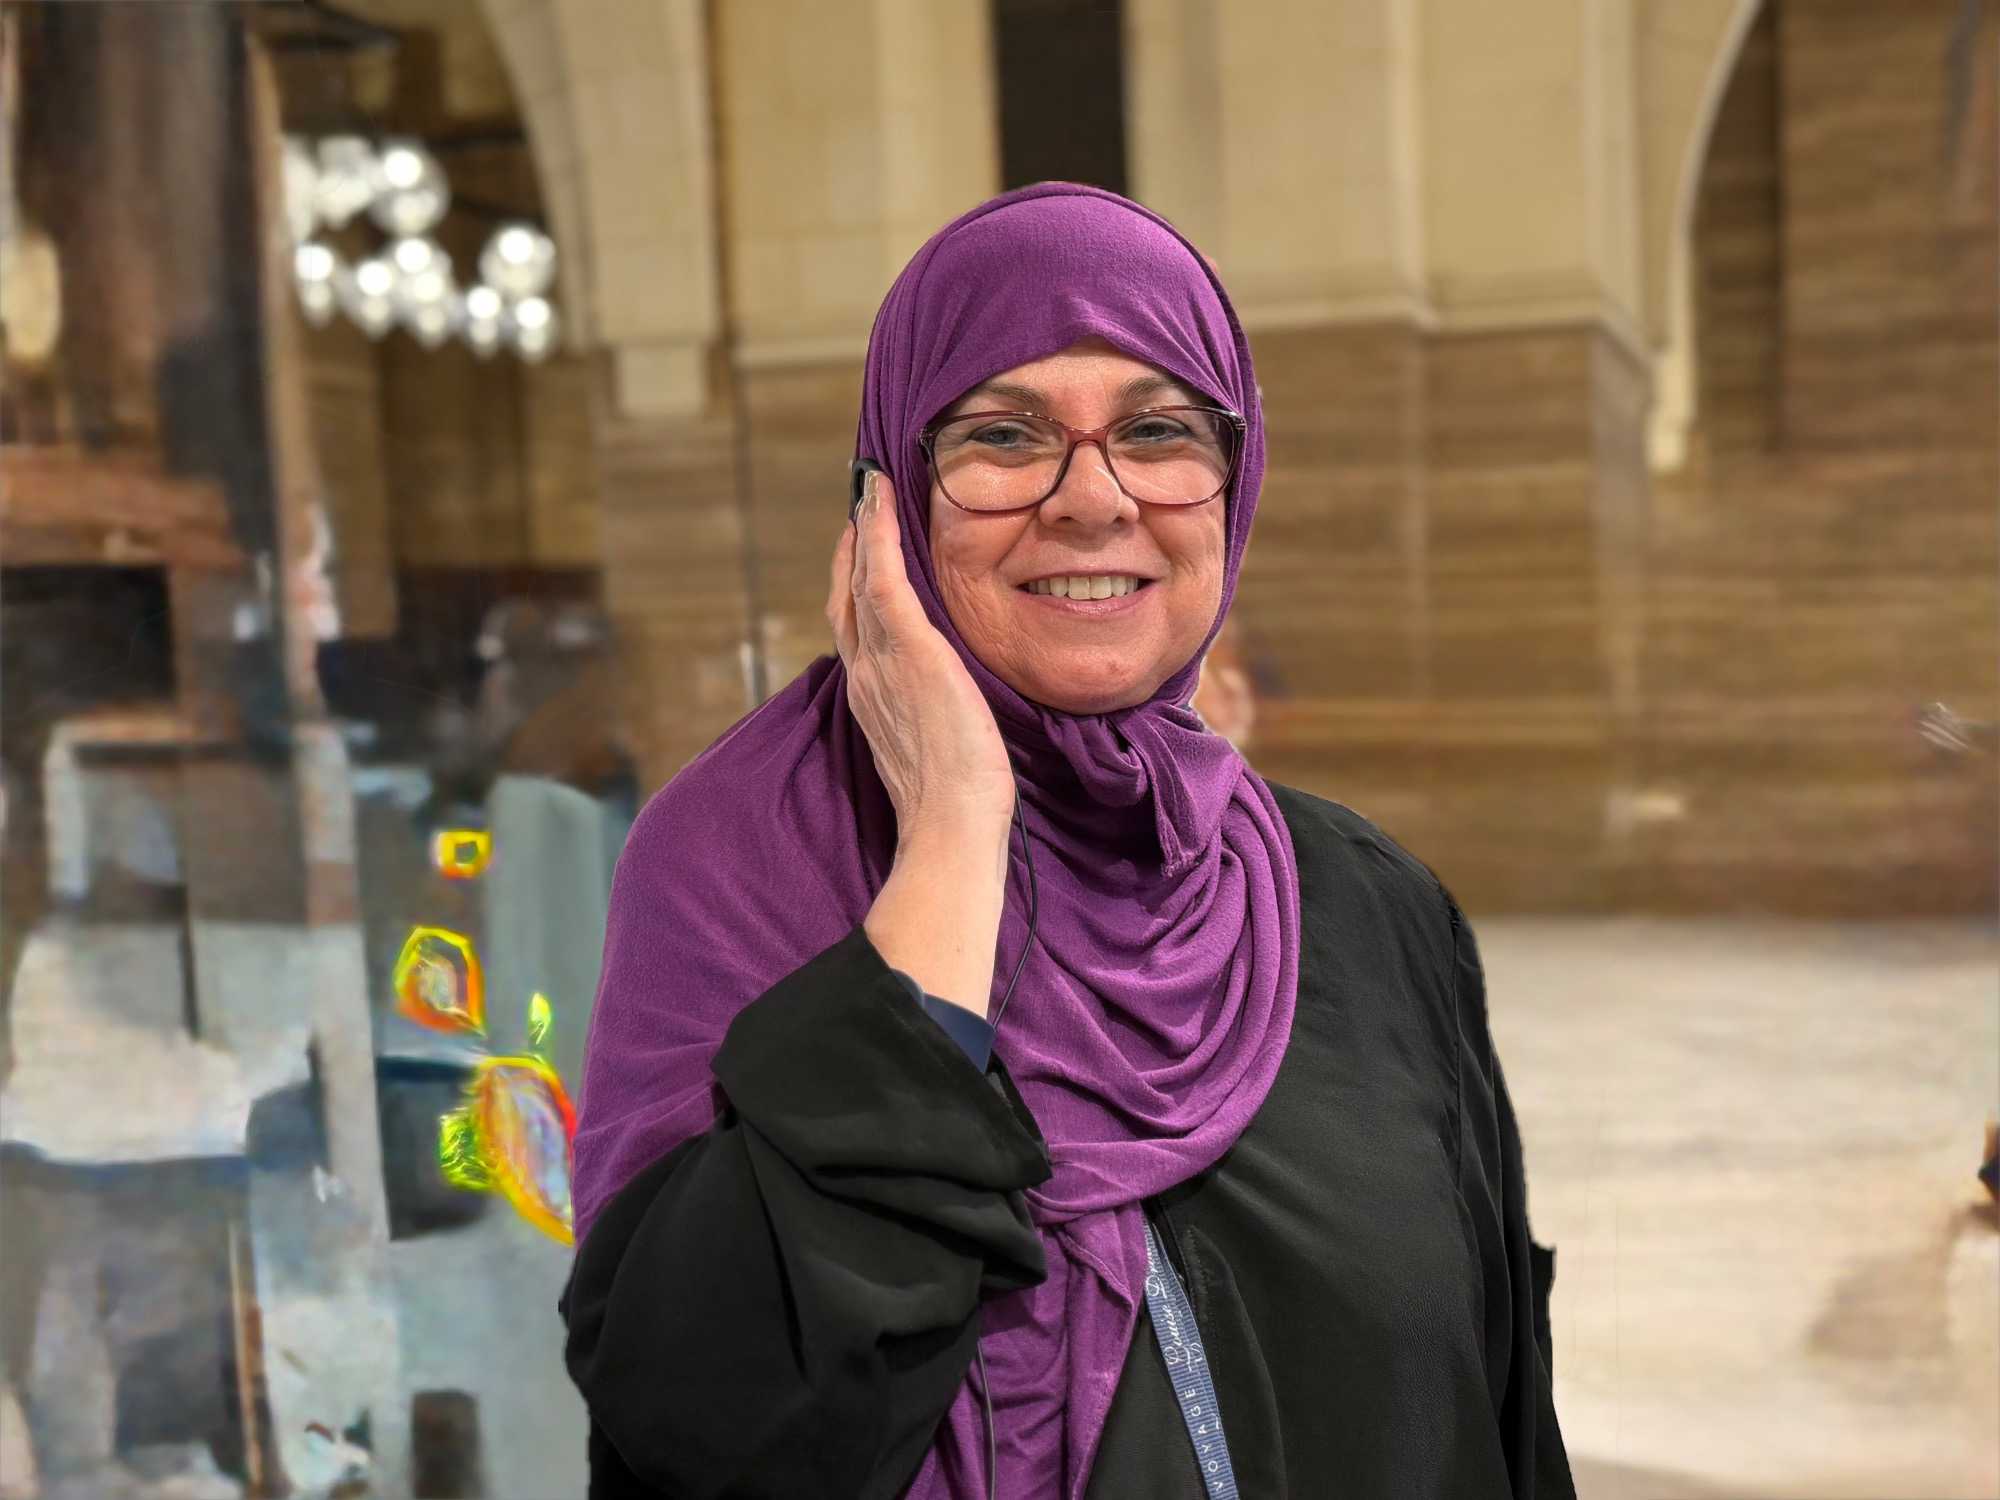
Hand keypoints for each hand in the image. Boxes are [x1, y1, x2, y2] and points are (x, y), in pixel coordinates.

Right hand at [827, 471, 1015, 850]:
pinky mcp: (910, 650)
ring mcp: (882, 661)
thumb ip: (933, 718)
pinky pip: (883, 579)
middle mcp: (866, 674)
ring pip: (860, 579)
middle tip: (861, 505)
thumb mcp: (936, 750)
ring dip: (863, 528)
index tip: (862, 551)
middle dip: (852, 549)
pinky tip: (878, 501)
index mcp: (873, 699)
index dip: (854, 585)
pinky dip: (877, 535)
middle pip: (847, 596)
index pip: (856, 629)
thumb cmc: (955, 805)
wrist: (950, 825)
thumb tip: (953, 707)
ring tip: (870, 487)